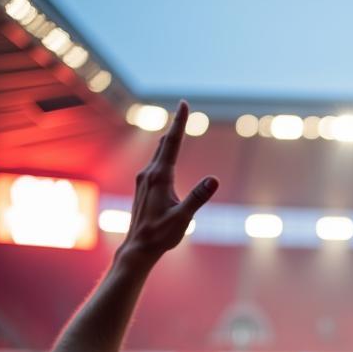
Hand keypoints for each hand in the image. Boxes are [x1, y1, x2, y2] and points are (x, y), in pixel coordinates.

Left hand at [118, 100, 218, 269]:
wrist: (138, 248)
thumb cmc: (161, 235)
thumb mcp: (183, 218)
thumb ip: (198, 197)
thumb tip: (214, 180)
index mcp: (160, 177)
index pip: (172, 144)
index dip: (179, 123)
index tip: (184, 103)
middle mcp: (149, 174)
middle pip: (164, 144)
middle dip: (176, 126)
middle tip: (183, 108)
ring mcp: (144, 180)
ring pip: (159, 154)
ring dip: (169, 140)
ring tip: (175, 128)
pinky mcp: (143, 188)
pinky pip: (156, 164)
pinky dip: (164, 154)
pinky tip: (165, 156)